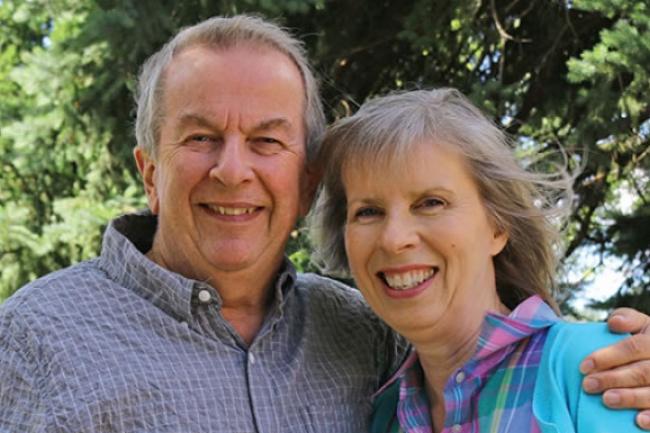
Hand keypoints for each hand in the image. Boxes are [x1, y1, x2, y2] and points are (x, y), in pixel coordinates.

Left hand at [580, 308, 649, 428]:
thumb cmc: (645, 338)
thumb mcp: (641, 324)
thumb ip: (628, 318)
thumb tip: (614, 322)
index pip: (633, 347)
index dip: (608, 356)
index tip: (583, 366)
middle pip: (642, 372)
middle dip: (613, 379)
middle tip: (588, 385)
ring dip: (630, 398)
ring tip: (606, 399)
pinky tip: (637, 420)